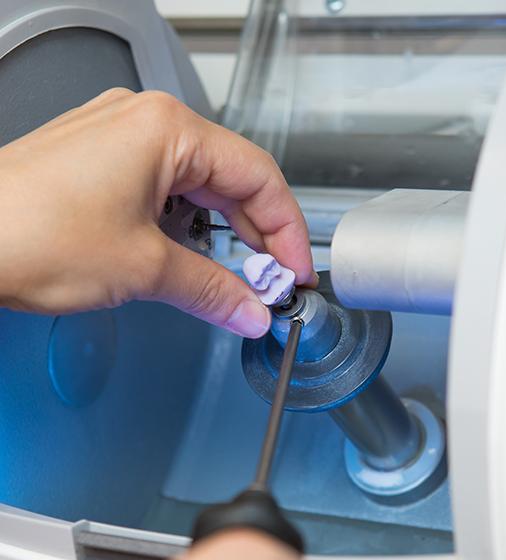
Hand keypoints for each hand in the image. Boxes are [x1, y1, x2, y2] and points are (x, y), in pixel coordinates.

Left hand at [0, 89, 316, 336]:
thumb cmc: (29, 232)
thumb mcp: (144, 268)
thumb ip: (212, 290)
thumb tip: (250, 310)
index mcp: (168, 130)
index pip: (258, 177)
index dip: (287, 230)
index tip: (295, 271)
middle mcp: (146, 123)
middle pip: (232, 180)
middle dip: (257, 236)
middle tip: (272, 282)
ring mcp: (120, 140)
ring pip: (198, 187)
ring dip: (222, 235)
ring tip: (236, 278)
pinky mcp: (101, 163)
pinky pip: (165, 191)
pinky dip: (186, 228)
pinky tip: (192, 258)